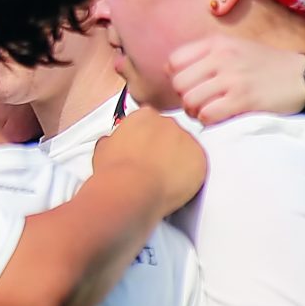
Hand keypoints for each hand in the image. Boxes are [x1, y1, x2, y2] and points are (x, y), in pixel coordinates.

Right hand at [89, 108, 205, 211]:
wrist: (131, 189)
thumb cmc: (115, 171)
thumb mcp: (103, 148)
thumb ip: (113, 140)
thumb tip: (112, 143)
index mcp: (143, 116)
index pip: (151, 121)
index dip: (147, 138)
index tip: (144, 150)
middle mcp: (167, 122)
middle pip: (171, 133)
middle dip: (165, 148)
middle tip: (154, 166)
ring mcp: (186, 138)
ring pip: (186, 149)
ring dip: (179, 161)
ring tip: (164, 179)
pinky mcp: (201, 157)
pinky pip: (199, 164)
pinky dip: (192, 174)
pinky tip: (176, 185)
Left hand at [168, 35, 304, 124]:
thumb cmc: (267, 66)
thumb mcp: (236, 48)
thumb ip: (206, 55)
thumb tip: (170, 71)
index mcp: (217, 44)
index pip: (174, 61)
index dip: (177, 78)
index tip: (191, 86)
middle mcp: (222, 58)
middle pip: (179, 84)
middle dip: (184, 98)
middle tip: (199, 103)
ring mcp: (232, 79)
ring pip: (190, 101)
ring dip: (195, 112)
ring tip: (208, 112)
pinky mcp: (243, 99)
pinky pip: (208, 114)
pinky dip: (208, 121)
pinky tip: (219, 118)